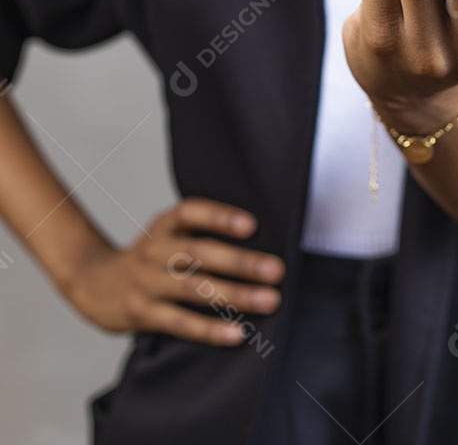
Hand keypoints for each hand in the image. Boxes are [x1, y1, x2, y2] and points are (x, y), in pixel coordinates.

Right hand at [64, 197, 285, 345]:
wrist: (92, 282)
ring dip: (235, 296)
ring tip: (269, 300)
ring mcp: (146, 282)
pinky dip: (210, 330)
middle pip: (199, 253)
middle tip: (277, 270)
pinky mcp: (142, 313)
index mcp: (163, 225)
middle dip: (241, 262)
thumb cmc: (148, 257)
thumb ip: (199, 232)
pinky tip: (237, 333)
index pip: (190, 212)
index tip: (251, 226)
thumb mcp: (165, 233)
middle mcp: (154, 250)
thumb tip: (259, 239)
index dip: (219, 217)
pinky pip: (180, 323)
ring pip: (195, 289)